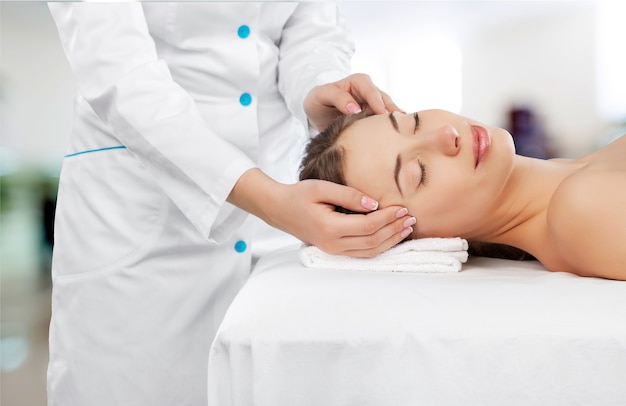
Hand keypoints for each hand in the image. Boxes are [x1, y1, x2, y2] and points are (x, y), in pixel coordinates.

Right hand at [228, 169, 414, 257]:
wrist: (279, 209)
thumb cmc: (299, 195)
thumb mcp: (321, 188)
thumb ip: (348, 195)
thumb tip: (374, 203)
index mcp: (329, 228)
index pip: (367, 226)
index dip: (387, 218)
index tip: (402, 207)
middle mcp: (332, 244)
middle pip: (372, 242)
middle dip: (394, 230)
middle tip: (411, 218)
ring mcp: (333, 250)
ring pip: (369, 251)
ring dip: (391, 241)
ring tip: (407, 228)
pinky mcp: (334, 250)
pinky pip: (362, 253)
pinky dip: (380, 246)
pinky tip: (391, 237)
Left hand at [304, 73, 403, 130]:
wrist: (317, 113)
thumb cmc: (319, 101)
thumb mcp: (322, 95)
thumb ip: (338, 98)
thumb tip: (355, 109)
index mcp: (358, 82)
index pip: (371, 91)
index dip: (377, 103)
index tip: (381, 114)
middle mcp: (370, 91)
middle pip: (384, 101)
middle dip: (391, 111)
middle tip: (399, 124)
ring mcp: (375, 105)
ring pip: (388, 111)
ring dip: (394, 120)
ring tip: (404, 130)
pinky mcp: (375, 117)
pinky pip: (385, 121)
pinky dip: (392, 127)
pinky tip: (399, 135)